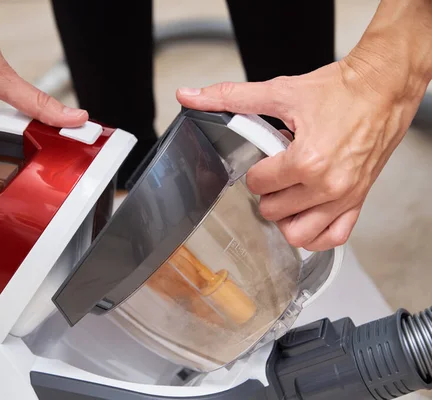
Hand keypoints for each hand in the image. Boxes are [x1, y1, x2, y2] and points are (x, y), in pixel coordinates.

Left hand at [176, 53, 428, 250]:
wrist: (383, 87)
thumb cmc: (340, 90)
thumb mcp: (280, 91)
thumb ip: (231, 97)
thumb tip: (190, 96)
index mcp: (306, 161)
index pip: (258, 185)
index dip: (256, 170)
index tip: (267, 157)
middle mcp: (327, 185)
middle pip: (273, 211)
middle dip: (268, 192)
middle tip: (276, 173)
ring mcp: (344, 198)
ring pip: (299, 235)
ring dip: (285, 218)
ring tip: (287, 194)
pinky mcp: (358, 201)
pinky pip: (332, 238)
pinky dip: (315, 234)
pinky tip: (306, 214)